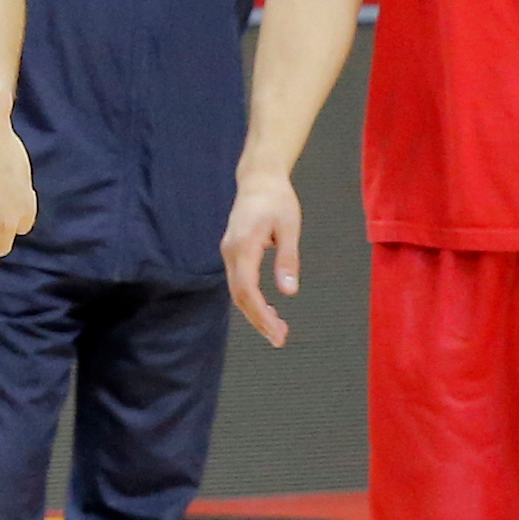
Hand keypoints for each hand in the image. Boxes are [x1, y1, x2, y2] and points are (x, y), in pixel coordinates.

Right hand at [222, 175, 301, 347]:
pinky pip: (239, 283)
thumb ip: (287, 260)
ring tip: (276, 330)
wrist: (259, 180)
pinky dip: (251, 300)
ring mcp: (229, 253)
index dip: (260, 315)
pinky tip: (266, 310)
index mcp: (244, 246)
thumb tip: (289, 292)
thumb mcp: (289, 227)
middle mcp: (231, 252)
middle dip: (258, 320)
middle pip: (239, 296)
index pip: (247, 290)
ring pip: (237, 292)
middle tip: (280, 339)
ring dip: (255, 313)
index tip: (276, 332)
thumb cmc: (276, 200)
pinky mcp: (233, 253)